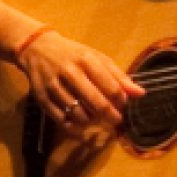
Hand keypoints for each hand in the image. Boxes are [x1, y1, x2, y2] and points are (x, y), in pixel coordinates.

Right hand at [15, 27, 134, 140]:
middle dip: (111, 116)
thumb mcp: (96, 57)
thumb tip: (140, 94)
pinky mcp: (41, 97)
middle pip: (96, 102)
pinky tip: (80, 127)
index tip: (123, 106)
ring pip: (78, 114)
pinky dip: (73, 128)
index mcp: (86, 60)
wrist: (36, 48)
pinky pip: (61, 120)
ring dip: (91, 121)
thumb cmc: (72, 54)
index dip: (121, 102)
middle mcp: (69, 72)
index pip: (111, 87)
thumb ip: (118, 76)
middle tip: (116, 121)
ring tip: (95, 119)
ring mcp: (53, 85)